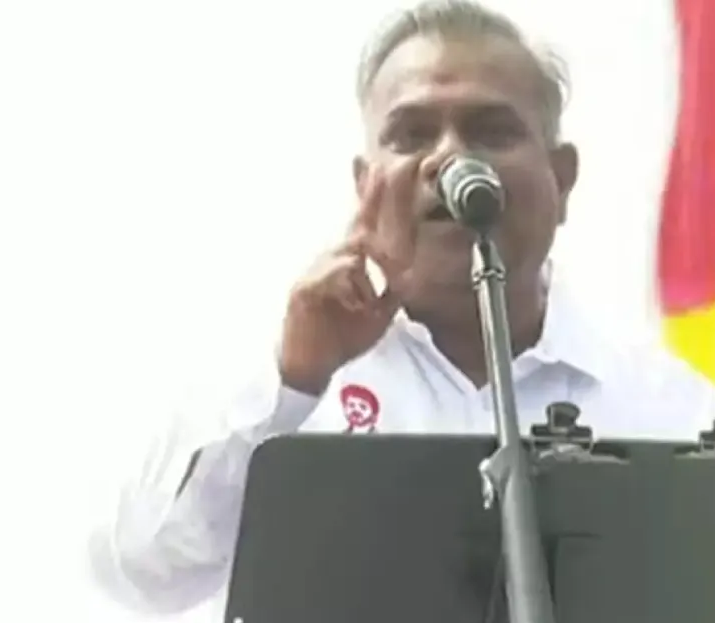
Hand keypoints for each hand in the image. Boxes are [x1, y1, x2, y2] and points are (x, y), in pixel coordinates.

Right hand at [277, 166, 416, 393]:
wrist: (310, 365)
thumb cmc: (340, 334)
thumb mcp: (379, 309)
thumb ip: (392, 285)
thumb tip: (408, 268)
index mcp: (352, 261)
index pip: (366, 222)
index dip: (374, 193)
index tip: (382, 164)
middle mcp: (334, 259)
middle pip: (359, 221)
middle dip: (374, 193)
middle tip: (386, 165)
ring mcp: (318, 270)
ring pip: (354, 252)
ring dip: (370, 273)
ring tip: (368, 300)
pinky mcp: (305, 288)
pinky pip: (339, 273)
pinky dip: (353, 287)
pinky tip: (356, 304)